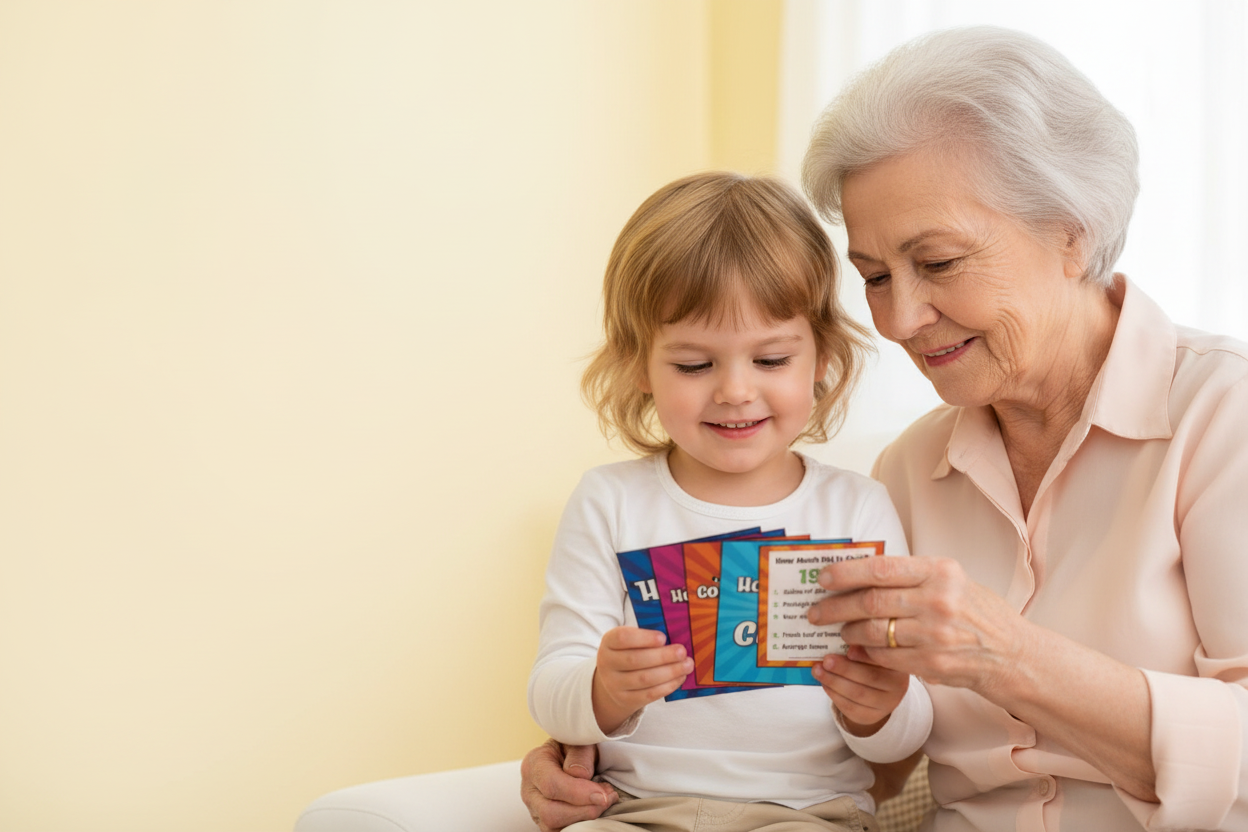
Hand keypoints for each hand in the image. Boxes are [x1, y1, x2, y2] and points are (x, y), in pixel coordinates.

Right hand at [519, 739, 616, 831]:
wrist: (573, 758)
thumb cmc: (576, 749)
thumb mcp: (579, 741)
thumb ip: (580, 754)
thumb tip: (581, 774)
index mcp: (534, 764)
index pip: (551, 785)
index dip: (578, 793)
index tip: (603, 794)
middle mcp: (529, 790)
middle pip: (550, 813)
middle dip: (583, 810)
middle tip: (608, 798)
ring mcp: (535, 810)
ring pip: (554, 827)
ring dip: (584, 819)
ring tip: (605, 802)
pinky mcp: (546, 823)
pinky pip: (561, 831)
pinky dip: (581, 824)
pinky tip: (596, 810)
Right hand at [593, 627, 691, 733]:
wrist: (614, 679)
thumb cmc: (630, 652)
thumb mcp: (631, 640)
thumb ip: (648, 637)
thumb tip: (676, 636)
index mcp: (609, 642)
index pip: (623, 638)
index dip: (644, 638)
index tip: (663, 638)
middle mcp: (606, 663)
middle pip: (635, 660)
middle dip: (662, 656)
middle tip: (682, 652)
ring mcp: (614, 684)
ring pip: (644, 679)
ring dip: (669, 672)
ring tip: (687, 665)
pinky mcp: (625, 699)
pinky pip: (649, 694)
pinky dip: (667, 686)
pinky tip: (680, 677)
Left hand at [805, 555, 1025, 695]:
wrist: (1011, 654)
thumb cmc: (976, 612)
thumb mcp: (951, 580)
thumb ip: (911, 576)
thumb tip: (860, 571)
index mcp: (940, 571)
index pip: (880, 568)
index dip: (845, 573)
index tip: (823, 578)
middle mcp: (938, 600)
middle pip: (870, 602)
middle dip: (835, 607)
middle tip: (815, 612)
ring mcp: (935, 634)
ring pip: (873, 631)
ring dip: (848, 632)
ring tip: (839, 631)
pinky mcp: (932, 663)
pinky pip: (885, 657)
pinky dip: (867, 653)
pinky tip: (859, 650)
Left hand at [812, 651, 908, 733]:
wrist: (877, 691)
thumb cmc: (870, 662)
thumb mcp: (872, 651)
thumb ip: (861, 644)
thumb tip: (840, 633)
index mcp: (899, 664)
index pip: (884, 659)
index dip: (865, 655)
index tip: (848, 649)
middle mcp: (899, 686)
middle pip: (870, 678)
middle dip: (844, 668)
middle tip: (826, 660)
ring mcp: (886, 704)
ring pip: (857, 694)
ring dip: (833, 681)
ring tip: (817, 670)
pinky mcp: (871, 716)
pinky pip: (850, 707)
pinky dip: (834, 694)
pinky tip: (824, 683)